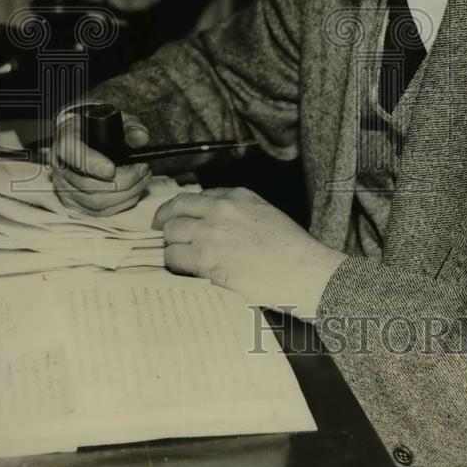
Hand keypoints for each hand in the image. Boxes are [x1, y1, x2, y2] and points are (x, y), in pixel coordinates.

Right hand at [51, 108, 151, 215]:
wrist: (81, 138)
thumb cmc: (97, 129)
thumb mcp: (114, 120)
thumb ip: (129, 127)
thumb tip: (141, 138)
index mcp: (66, 142)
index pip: (74, 156)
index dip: (92, 165)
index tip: (111, 169)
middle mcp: (61, 168)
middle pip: (88, 185)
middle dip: (123, 181)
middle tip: (142, 169)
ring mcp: (65, 189)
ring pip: (96, 202)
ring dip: (126, 194)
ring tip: (142, 179)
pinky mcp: (74, 204)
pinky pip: (100, 213)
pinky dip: (121, 204)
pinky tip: (134, 191)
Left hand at [153, 187, 347, 318]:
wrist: (304, 271)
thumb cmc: (293, 252)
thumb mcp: (267, 216)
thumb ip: (241, 214)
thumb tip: (218, 227)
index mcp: (239, 195)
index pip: (197, 196)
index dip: (184, 209)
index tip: (178, 218)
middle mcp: (221, 208)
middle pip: (176, 209)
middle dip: (167, 223)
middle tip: (163, 234)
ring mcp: (210, 232)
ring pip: (171, 233)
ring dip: (171, 246)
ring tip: (177, 258)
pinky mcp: (205, 258)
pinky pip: (173, 258)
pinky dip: (173, 265)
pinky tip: (183, 271)